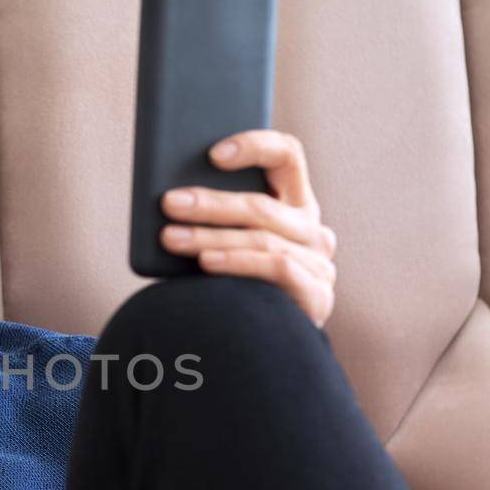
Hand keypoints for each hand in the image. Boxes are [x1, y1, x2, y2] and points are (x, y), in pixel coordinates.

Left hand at [159, 129, 336, 327]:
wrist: (263, 345)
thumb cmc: (236, 282)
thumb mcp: (227, 238)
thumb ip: (215, 214)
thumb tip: (170, 193)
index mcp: (294, 201)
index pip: (286, 154)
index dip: (254, 145)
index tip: (212, 154)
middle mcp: (311, 227)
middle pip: (262, 204)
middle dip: (210, 203)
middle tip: (169, 202)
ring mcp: (319, 262)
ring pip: (261, 238)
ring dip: (211, 236)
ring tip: (171, 237)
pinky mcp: (317, 294)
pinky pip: (274, 267)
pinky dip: (236, 263)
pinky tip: (205, 261)